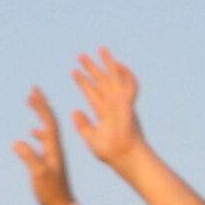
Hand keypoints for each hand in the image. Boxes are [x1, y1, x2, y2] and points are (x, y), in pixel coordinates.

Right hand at [13, 89, 76, 204]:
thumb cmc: (51, 193)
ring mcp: (54, 155)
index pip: (49, 121)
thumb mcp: (38, 175)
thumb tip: (18, 141)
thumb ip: (29, 158)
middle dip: (42, 105)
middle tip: (35, 90)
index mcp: (54, 148)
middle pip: (51, 120)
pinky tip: (31, 133)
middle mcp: (56, 148)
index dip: (42, 106)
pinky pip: (45, 142)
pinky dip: (38, 133)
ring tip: (33, 104)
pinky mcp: (51, 162)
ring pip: (48, 129)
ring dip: (40, 115)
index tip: (35, 92)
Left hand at [67, 49, 146, 169]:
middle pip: (101, 81)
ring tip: (101, 49)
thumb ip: (83, 125)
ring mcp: (121, 102)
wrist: (124, 155)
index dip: (83, 82)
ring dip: (108, 64)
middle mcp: (112, 105)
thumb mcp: (91, 138)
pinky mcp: (128, 103)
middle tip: (80, 56)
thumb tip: (74, 112)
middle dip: (91, 68)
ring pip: (114, 78)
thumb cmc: (110, 152)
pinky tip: (118, 64)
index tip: (74, 72)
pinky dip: (126, 74)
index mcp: (103, 113)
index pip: (91, 93)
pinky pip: (130, 84)